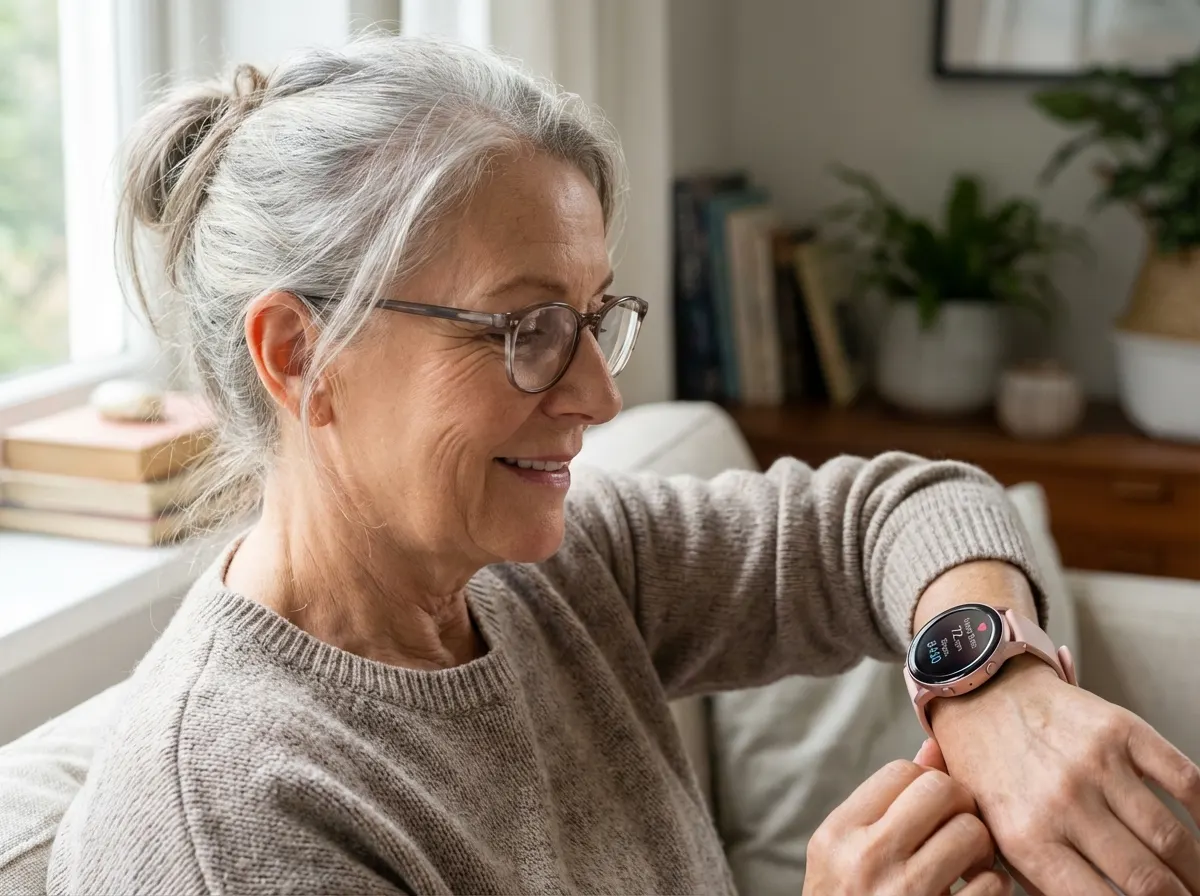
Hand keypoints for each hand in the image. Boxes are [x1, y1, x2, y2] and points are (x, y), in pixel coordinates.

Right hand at [803, 753, 1013, 895]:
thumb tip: (934, 747)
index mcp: (838, 835)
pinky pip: (993, 887)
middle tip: (956, 831)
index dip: (925, 785)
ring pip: (972, 833)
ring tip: (968, 865)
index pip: (901, 772)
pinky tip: (974, 895)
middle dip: (960, 806)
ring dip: (981, 849)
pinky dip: (994, 888)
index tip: (928, 812)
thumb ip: (886, 803)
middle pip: (941, 790)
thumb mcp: (845, 855)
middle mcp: (867, 861)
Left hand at [932, 657, 1199, 895]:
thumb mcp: (994, 834)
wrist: (983, 695)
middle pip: (1148, 879)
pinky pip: (1185, 780)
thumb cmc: (990, 767)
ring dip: (1195, 870)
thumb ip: (1040, 879)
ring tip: (1196, 880)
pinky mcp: (1120, 729)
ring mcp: (1094, 764)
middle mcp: (1063, 803)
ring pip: (1171, 838)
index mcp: (1027, 838)